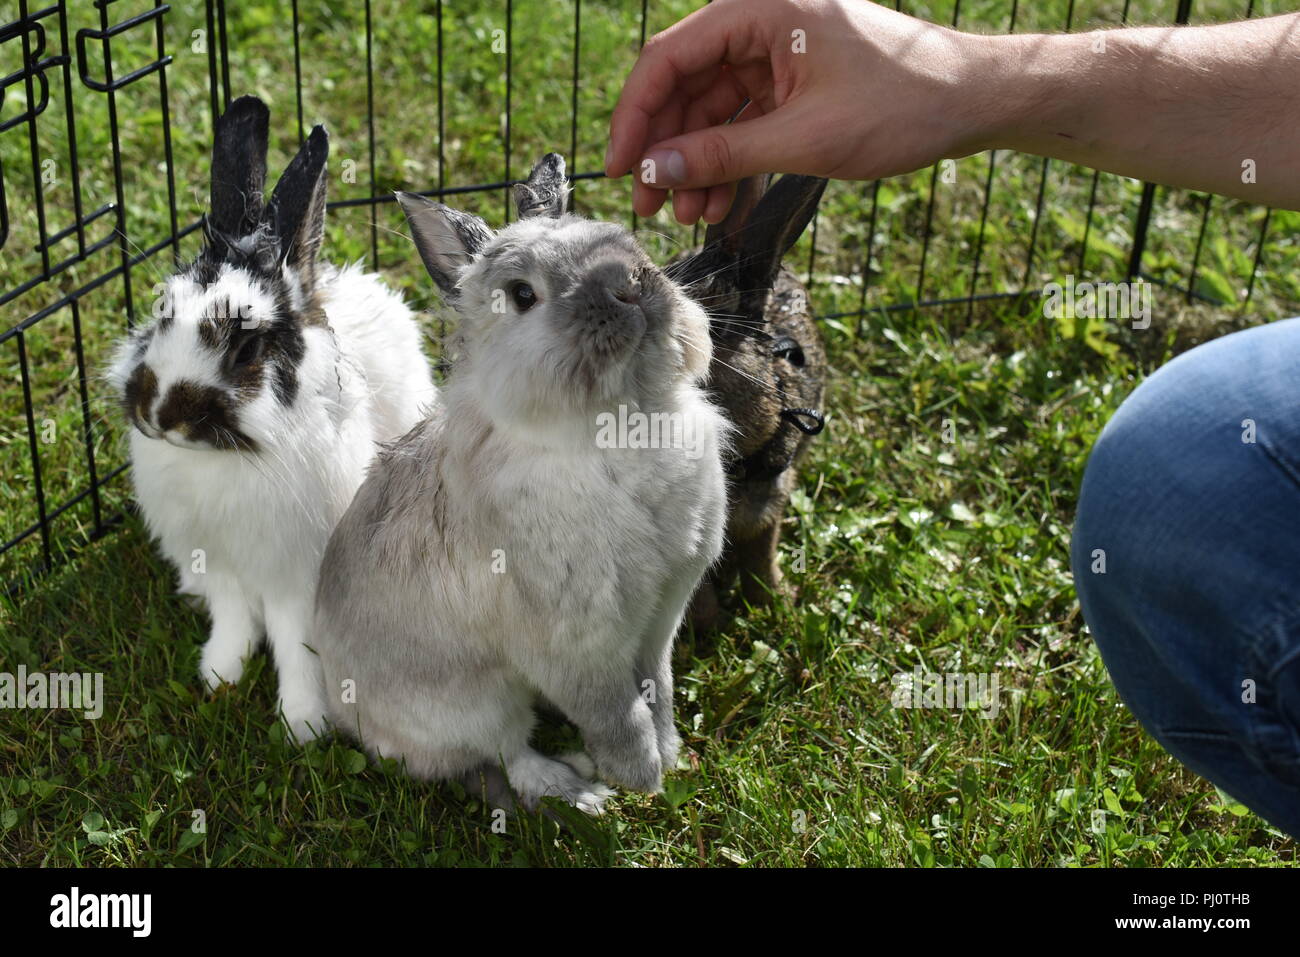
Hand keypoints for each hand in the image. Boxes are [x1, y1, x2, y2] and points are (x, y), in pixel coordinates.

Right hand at [605, 0, 991, 223]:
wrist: (970, 103)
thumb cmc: (902, 104)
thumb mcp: (804, 138)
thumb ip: (723, 154)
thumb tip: (654, 171)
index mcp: (761, 8)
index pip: (669, 58)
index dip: (636, 116)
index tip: (618, 167)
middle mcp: (761, 22)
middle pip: (684, 87)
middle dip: (665, 150)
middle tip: (649, 205)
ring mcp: (775, 53)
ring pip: (710, 112)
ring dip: (696, 166)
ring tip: (691, 217)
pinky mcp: (790, 83)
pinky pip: (741, 124)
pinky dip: (728, 164)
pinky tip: (719, 205)